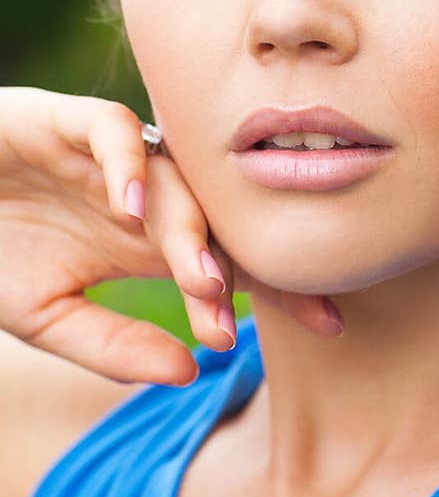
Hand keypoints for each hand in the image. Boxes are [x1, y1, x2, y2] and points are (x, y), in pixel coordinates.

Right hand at [0, 88, 340, 387]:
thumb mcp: (50, 318)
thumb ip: (115, 345)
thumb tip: (189, 373)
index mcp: (151, 244)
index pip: (234, 263)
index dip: (284, 289)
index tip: (330, 327)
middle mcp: (146, 199)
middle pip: (219, 222)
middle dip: (243, 264)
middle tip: (242, 312)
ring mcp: (113, 161)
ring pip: (175, 183)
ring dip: (190, 230)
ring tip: (198, 279)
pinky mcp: (68, 123)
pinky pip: (115, 131)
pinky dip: (126, 166)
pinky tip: (129, 210)